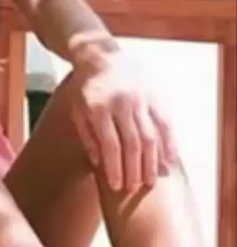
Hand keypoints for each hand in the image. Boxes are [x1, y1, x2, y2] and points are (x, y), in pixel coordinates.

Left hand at [69, 50, 176, 191]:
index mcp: (98, 108)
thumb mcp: (78, 111)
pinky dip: (169, 144)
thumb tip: (98, 163)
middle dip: (135, 169)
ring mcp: (141, 100)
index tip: (117, 186)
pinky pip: (165, 123)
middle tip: (135, 188)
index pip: (109, 144)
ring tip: (151, 181)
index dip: (114, 167)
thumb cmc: (87, 90)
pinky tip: (168, 161)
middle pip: (132, 143)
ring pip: (151, 136)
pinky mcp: (155, 97)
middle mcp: (122, 104)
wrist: (103, 58)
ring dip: (152, 162)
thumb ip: (87, 137)